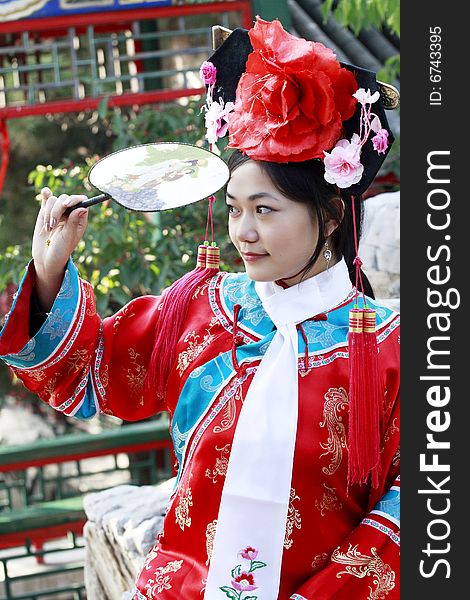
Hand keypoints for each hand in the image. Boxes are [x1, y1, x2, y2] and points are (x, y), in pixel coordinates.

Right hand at [32, 187, 88, 310]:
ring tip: (48, 228)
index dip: (74, 200)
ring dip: (48, 213)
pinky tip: (45, 192)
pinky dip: (45, 195)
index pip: (81, 201)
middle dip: (57, 210)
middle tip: (53, 224)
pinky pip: (46, 199)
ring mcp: (57, 212)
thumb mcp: (68, 238)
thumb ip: (73, 223)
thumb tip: (83, 208)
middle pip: (65, 199)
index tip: (66, 205)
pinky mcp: (45, 212)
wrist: (46, 258)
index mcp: (80, 219)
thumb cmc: (61, 251)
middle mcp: (70, 214)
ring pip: (53, 200)